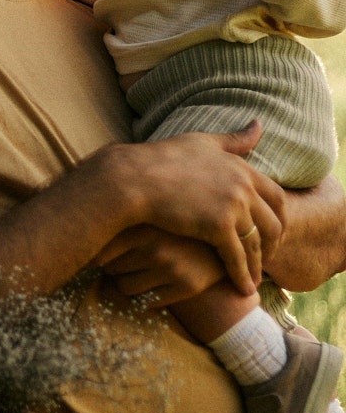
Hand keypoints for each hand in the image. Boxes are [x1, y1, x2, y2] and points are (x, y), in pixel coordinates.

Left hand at [96, 226, 223, 305]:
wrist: (226, 242)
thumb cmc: (176, 224)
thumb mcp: (150, 215)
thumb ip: (119, 218)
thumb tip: (72, 227)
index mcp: (145, 224)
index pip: (100, 249)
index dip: (93, 255)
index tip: (92, 254)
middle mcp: (157, 246)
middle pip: (109, 268)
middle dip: (113, 266)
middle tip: (128, 258)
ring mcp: (172, 268)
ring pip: (123, 287)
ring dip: (125, 282)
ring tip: (141, 269)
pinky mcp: (186, 287)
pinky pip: (147, 302)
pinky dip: (146, 296)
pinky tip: (158, 282)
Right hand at [126, 122, 284, 294]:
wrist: (133, 178)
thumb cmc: (161, 160)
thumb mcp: (202, 143)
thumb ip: (233, 140)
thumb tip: (259, 124)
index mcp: (242, 167)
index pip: (277, 196)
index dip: (279, 217)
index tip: (274, 231)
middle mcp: (243, 185)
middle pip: (273, 223)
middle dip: (273, 244)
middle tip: (267, 259)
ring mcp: (233, 206)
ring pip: (256, 243)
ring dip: (258, 265)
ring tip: (254, 280)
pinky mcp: (218, 227)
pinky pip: (237, 258)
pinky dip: (242, 275)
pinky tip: (243, 289)